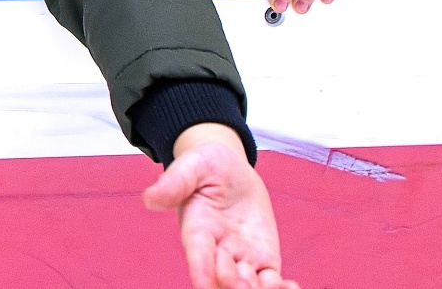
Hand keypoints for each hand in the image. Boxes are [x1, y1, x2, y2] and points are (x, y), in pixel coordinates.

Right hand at [143, 125, 298, 288]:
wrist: (229, 169)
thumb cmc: (206, 166)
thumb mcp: (191, 165)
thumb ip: (174, 182)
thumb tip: (150, 198)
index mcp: (197, 229)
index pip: (198, 254)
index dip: (201, 269)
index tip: (203, 284)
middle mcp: (217, 250)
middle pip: (223, 277)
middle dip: (233, 285)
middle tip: (244, 286)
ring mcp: (241, 257)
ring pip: (248, 284)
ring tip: (273, 287)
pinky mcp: (262, 258)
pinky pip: (270, 280)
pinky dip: (279, 288)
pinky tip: (292, 288)